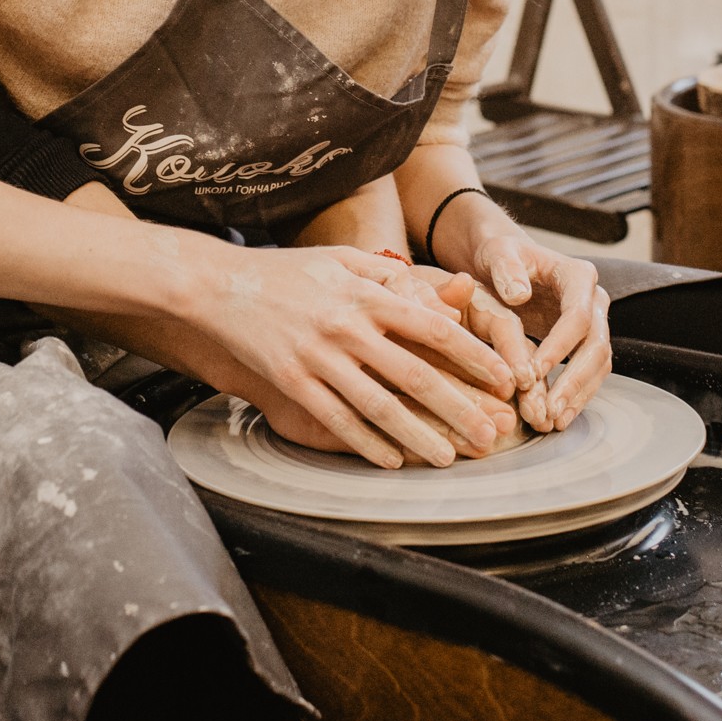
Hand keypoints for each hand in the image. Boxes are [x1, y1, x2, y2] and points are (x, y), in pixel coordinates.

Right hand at [184, 243, 515, 469]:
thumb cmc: (287, 273)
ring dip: (419, 437)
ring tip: (449, 458)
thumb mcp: (341, 259)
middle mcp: (346, 325)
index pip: (433, 328)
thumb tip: (442, 296)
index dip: (473, 356)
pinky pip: (337, 419)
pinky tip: (391, 461)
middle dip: (460, 408)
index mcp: (365, 292)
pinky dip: (366, 443)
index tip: (503, 379)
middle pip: (415, 374)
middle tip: (493, 433)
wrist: (218, 286)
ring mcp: (318, 356)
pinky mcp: (292, 381)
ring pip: (379, 407)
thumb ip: (391, 276)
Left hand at [431, 196, 611, 432]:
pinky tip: (558, 417)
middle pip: (596, 345)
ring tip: (554, 421)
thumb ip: (507, 269)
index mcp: (577, 275)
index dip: (559, 346)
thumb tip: (519, 295)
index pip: (578, 315)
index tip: (534, 373)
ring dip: (579, 395)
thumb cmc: (499, 255)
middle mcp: (593, 299)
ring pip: (599, 364)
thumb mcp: (497, 253)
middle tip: (549, 409)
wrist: (505, 261)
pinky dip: (577, 396)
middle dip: (574, 380)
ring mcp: (594, 322)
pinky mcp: (586, 343)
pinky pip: (591, 373)